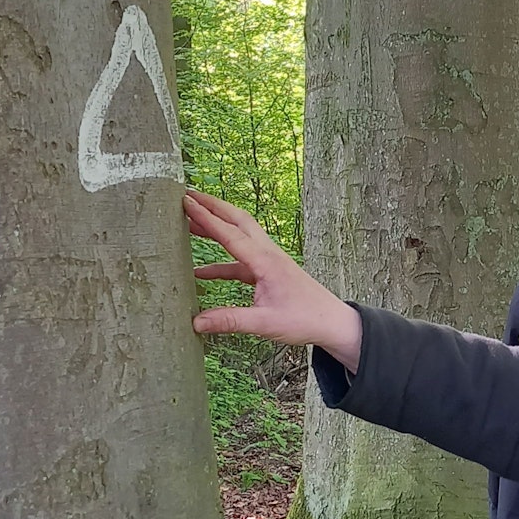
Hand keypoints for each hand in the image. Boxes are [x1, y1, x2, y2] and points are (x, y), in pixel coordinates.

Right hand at [186, 189, 363, 370]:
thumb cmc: (306, 319)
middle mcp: (268, 255)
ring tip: (190, 223)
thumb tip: (197, 322)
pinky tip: (201, 271)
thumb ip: (230, 320)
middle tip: (188, 196)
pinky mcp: (268, 272)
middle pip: (237, 221)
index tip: (186, 202)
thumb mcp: (265, 323)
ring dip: (216, 228)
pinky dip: (220, 262)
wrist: (333, 322)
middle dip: (213, 207)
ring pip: (239, 236)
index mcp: (266, 261)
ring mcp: (269, 261)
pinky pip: (240, 261)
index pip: (230, 234)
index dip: (206, 218)